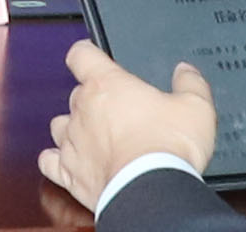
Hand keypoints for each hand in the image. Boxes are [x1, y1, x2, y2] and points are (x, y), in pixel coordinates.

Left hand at [38, 43, 216, 214]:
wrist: (152, 192)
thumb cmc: (169, 148)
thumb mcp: (195, 108)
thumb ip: (190, 84)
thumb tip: (186, 72)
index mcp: (107, 85)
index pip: (82, 55)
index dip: (86, 54)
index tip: (90, 56)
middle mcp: (83, 109)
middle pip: (76, 95)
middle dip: (92, 102)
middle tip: (116, 114)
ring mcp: (72, 142)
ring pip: (60, 126)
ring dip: (74, 130)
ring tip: (94, 139)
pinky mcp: (69, 173)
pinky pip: (49, 162)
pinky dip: (56, 161)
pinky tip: (68, 163)